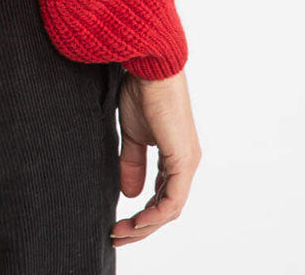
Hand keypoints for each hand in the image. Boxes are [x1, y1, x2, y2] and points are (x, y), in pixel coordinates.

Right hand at [110, 68, 200, 247]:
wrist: (150, 67)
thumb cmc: (141, 91)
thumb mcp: (133, 134)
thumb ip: (132, 163)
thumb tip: (129, 194)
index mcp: (174, 156)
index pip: (161, 195)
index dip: (141, 213)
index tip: (118, 224)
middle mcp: (185, 162)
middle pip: (166, 207)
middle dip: (141, 226)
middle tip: (117, 236)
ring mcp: (187, 162)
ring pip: (170, 208)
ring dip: (146, 225)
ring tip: (122, 233)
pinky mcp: (184, 161)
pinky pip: (173, 200)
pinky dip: (155, 215)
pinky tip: (139, 222)